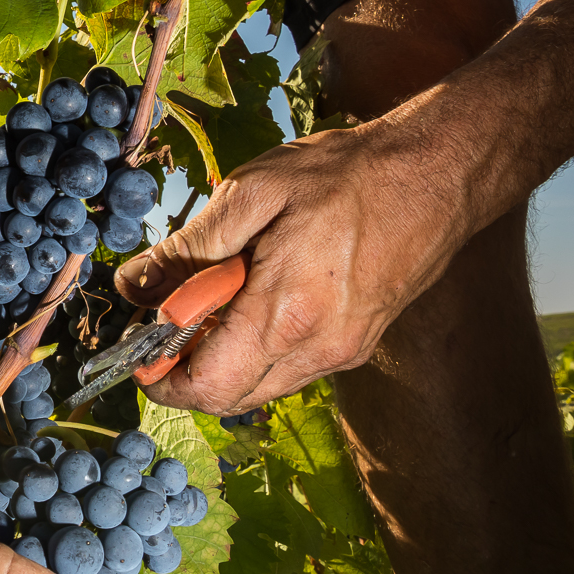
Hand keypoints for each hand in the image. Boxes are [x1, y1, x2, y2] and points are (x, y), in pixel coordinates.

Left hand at [114, 118, 472, 412]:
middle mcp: (318, 349)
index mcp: (286, 315)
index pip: (204, 388)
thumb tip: (134, 286)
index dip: (158, 377)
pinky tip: (249, 300)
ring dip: (219, 361)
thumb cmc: (346, 175)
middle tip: (165, 318)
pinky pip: (287, 370)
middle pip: (226, 399)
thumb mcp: (252, 193)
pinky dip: (253, 351)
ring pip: (257, 388)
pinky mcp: (356, 346)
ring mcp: (342, 353)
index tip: (137, 345)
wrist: (439, 174)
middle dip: (182, 372)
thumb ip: (187, 248)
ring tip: (210, 299)